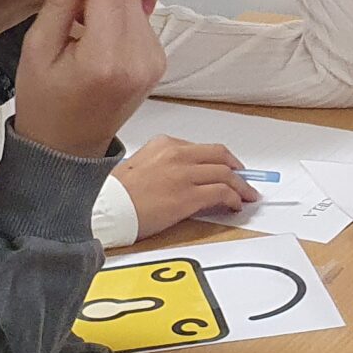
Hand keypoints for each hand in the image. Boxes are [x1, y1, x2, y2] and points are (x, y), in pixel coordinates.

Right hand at [14, 0, 165, 158]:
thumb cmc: (44, 102)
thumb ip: (61, 0)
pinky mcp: (158, 63)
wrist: (67, 148)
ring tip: (79, 13)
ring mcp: (154, 63)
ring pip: (137, 3)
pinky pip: (141, 21)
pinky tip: (96, 29)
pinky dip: (120, 13)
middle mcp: (139, 60)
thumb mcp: (38, 48)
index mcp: (106, 60)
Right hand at [115, 137, 259, 238]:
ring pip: (225, 173)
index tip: (226, 167)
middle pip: (220, 155)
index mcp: (164, 144)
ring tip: (246, 195)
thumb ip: (164, 164)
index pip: (201, 148)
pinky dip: (234, 198)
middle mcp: (176, 154)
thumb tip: (185, 176)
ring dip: (241, 185)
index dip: (219, 159)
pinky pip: (221, 193)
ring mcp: (184, 174)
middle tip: (244, 179)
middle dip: (237, 168)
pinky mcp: (188, 196)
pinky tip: (235, 205)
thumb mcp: (140, 164)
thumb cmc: (116, 193)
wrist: (106, 209)